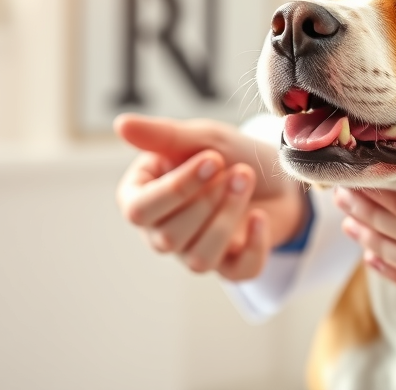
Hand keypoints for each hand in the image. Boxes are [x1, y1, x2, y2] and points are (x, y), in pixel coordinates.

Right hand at [115, 114, 306, 280]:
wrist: (274, 173)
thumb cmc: (228, 153)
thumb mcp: (199, 137)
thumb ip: (161, 135)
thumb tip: (121, 124)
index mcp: (143, 196)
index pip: (139, 210)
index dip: (176, 189)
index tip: (213, 158)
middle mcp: (161, 230)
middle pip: (167, 238)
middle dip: (208, 201)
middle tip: (239, 170)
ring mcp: (194, 251)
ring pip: (199, 259)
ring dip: (228, 218)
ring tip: (247, 180)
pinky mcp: (230, 265)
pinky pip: (236, 272)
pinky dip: (253, 246)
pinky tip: (261, 217)